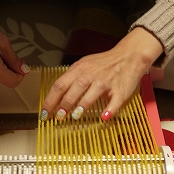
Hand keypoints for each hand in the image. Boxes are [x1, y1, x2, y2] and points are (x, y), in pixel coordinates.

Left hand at [41, 26, 163, 120]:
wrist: (129, 56)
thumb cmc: (104, 64)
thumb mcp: (84, 66)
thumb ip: (71, 80)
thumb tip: (56, 100)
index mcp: (79, 69)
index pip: (60, 85)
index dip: (50, 100)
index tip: (44, 114)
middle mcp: (91, 74)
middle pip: (74, 88)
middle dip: (64, 104)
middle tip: (58, 117)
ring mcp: (106, 82)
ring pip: (92, 92)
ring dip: (83, 105)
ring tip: (75, 116)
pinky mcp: (120, 90)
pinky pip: (115, 100)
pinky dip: (110, 109)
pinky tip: (104, 117)